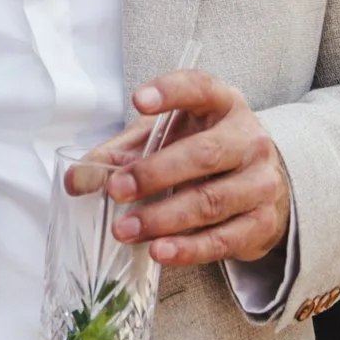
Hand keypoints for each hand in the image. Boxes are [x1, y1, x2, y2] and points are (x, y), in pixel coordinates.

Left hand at [96, 68, 290, 266]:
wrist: (262, 187)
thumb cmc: (203, 154)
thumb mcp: (167, 140)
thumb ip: (123, 154)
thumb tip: (76, 179)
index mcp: (223, 106)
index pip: (200, 89)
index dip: (171, 92)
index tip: (138, 101)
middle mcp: (249, 140)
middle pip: (204, 154)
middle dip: (155, 173)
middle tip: (117, 190)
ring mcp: (261, 182)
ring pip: (212, 201)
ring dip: (164, 217)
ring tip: (125, 229)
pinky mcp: (263, 223)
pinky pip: (223, 239)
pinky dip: (189, 248)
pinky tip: (159, 251)